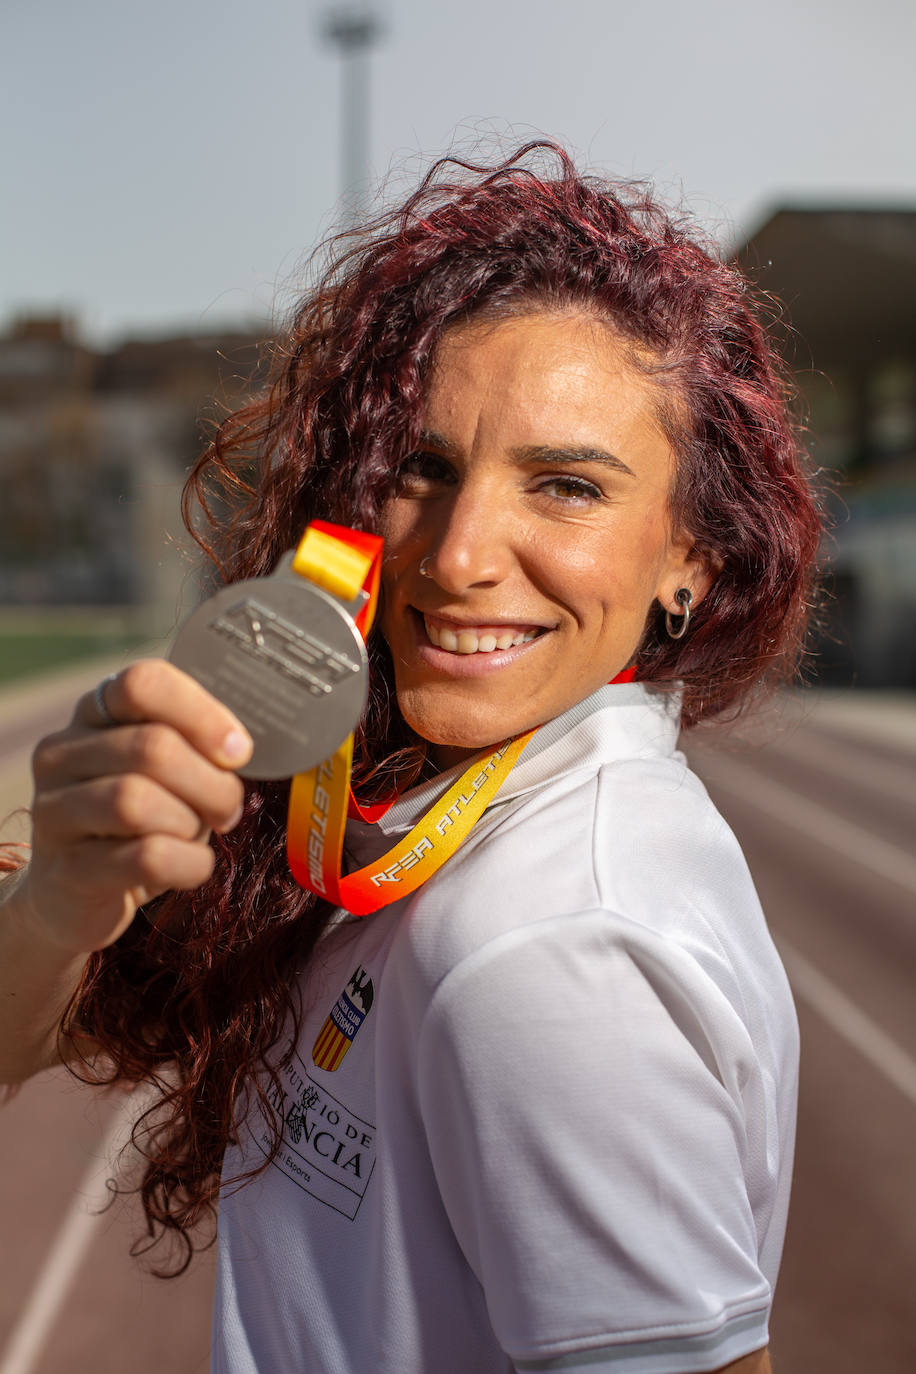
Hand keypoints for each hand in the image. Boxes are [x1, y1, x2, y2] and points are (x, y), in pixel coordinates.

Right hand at [17, 659, 252, 954]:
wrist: (77, 896)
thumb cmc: (141, 823)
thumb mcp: (169, 773)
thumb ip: (196, 745)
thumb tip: (238, 746)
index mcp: (93, 714)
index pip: (142, 683)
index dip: (201, 714)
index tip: (237, 751)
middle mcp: (61, 754)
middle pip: (151, 746)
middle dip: (211, 782)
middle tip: (228, 809)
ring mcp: (53, 812)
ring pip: (135, 800)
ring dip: (191, 822)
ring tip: (198, 835)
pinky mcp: (65, 870)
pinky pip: (144, 857)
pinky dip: (188, 862)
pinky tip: (193, 864)